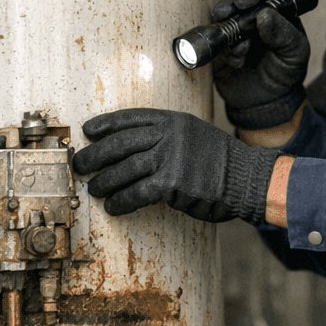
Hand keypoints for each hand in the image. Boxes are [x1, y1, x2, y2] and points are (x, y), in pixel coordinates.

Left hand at [71, 107, 278, 222]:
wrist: (245, 178)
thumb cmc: (219, 160)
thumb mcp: (194, 133)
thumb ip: (167, 135)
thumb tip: (133, 148)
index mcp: (173, 119)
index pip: (131, 118)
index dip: (106, 124)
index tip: (88, 130)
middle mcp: (169, 135)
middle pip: (120, 143)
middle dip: (94, 155)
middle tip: (80, 164)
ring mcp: (170, 158)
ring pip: (124, 170)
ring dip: (104, 182)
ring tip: (95, 189)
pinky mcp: (171, 183)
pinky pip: (136, 193)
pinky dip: (121, 202)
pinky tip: (113, 207)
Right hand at [211, 0, 309, 129]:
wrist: (265, 103)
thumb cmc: (284, 74)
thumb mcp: (294, 55)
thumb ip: (284, 34)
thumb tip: (265, 15)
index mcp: (280, 13)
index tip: (246, 1)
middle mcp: (257, 16)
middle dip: (232, 3)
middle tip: (227, 12)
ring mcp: (237, 29)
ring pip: (225, 16)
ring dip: (229, 29)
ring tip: (241, 49)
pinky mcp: (221, 44)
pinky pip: (215, 38)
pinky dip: (223, 48)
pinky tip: (236, 61)